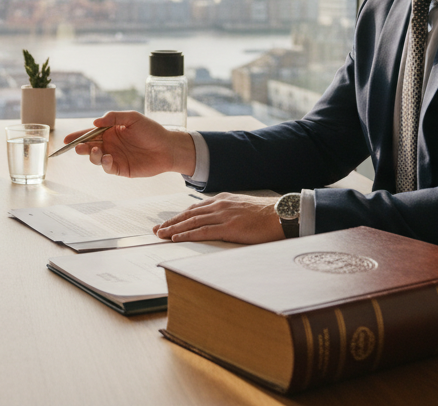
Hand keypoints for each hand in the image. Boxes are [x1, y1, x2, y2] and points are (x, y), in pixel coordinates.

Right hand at [63, 111, 196, 177]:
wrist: (168, 148)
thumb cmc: (151, 130)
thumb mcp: (133, 118)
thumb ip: (114, 117)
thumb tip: (95, 121)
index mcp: (110, 131)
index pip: (90, 133)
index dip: (77, 136)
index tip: (66, 140)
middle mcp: (110, 144)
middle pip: (89, 146)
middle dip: (81, 147)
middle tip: (77, 147)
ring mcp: (115, 156)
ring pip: (96, 158)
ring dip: (91, 155)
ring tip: (95, 150)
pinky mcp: (121, 168)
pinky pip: (107, 167)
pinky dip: (103, 163)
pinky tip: (107, 158)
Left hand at [153, 193, 284, 243]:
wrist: (281, 215)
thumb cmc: (266, 215)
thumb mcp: (243, 208)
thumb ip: (229, 212)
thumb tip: (220, 221)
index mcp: (223, 200)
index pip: (195, 208)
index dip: (179, 216)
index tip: (168, 222)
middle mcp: (219, 205)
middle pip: (189, 214)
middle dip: (171, 222)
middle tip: (156, 229)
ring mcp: (223, 216)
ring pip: (191, 222)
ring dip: (173, 229)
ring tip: (160, 235)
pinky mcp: (228, 228)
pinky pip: (202, 232)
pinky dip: (187, 235)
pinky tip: (176, 238)